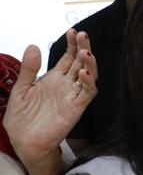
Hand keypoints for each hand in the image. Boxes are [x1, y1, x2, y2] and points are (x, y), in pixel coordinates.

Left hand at [3, 31, 96, 163]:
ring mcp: (72, 96)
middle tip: (83, 35)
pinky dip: (88, 83)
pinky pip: (86, 94)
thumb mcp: (20, 90)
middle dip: (83, 48)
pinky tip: (84, 73)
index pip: (68, 58)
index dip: (72, 45)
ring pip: (88, 76)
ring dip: (89, 63)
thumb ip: (28, 69)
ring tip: (86, 52)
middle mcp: (66, 86)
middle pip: (80, 63)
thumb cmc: (22, 120)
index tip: (72, 31)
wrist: (23, 143)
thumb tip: (33, 46)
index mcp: (53, 79)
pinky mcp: (75, 108)